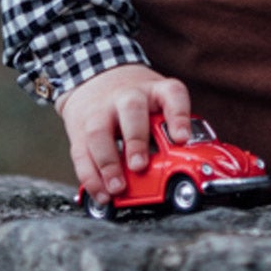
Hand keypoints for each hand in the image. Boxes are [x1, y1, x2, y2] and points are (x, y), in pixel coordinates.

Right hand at [56, 64, 192, 207]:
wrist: (96, 77)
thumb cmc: (136, 99)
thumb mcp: (159, 101)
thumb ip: (171, 128)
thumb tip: (189, 166)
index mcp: (155, 90)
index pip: (172, 94)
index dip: (178, 115)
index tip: (181, 138)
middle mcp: (128, 96)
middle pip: (132, 110)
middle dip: (135, 140)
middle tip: (139, 166)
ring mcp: (101, 111)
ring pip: (99, 132)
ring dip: (108, 163)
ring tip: (118, 187)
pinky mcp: (80, 129)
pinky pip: (81, 153)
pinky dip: (91, 177)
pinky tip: (102, 193)